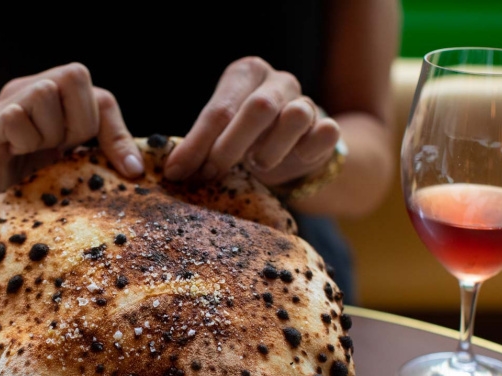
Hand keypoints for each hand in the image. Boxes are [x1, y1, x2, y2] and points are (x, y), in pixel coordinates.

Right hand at [0, 63, 143, 220]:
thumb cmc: (28, 181)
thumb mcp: (73, 167)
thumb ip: (101, 155)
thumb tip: (137, 169)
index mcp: (60, 101)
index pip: (102, 97)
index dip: (116, 133)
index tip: (126, 171)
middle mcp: (34, 89)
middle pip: (74, 76)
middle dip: (78, 123)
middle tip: (61, 151)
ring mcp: (10, 102)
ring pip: (46, 92)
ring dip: (48, 133)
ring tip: (34, 153)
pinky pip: (17, 115)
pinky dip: (24, 140)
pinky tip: (15, 154)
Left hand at [164, 57, 340, 187]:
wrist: (291, 150)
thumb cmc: (246, 140)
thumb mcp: (219, 137)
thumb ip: (199, 146)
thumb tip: (173, 171)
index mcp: (245, 74)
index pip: (218, 109)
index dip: (196, 144)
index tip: (177, 172)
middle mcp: (278, 81)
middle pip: (258, 108)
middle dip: (230, 147)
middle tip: (211, 174)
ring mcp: (306, 101)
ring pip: (295, 118)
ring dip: (271, 150)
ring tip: (257, 165)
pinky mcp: (327, 125)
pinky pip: (325, 134)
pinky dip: (307, 152)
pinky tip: (294, 160)